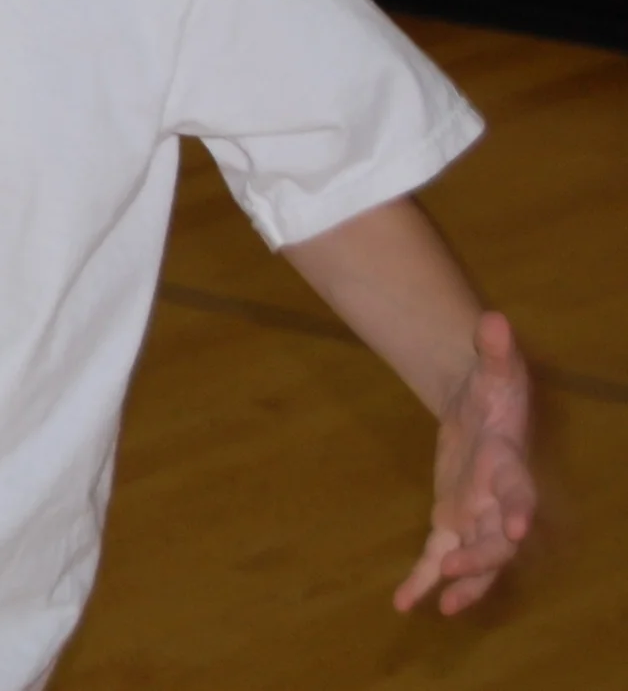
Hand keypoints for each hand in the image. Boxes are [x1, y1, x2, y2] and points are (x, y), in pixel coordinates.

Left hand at [394, 311, 535, 614]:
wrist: (480, 407)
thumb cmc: (493, 388)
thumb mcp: (494, 366)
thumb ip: (493, 349)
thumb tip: (493, 318)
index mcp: (508, 462)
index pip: (519, 488)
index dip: (520, 508)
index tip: (515, 529)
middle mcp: (498, 498)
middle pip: (498, 536)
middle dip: (483, 557)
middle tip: (457, 570)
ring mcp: (476, 515)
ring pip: (475, 557)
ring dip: (463, 581)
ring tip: (444, 607)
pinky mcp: (452, 521)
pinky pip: (438, 556)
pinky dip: (423, 580)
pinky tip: (404, 604)